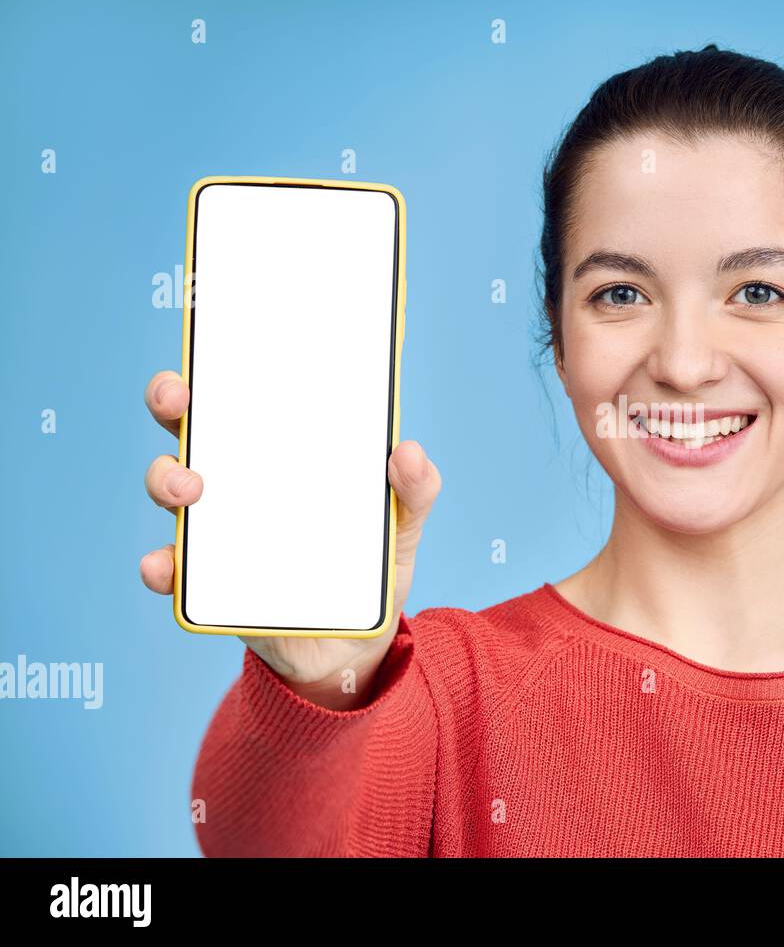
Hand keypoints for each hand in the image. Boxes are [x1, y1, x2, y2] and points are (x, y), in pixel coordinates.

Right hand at [139, 369, 440, 706]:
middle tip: (182, 403)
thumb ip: (414, 488)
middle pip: (188, 427)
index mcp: (281, 453)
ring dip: (165, 478)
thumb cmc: (368, 563)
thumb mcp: (401, 521)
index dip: (219, 364)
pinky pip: (171, 569)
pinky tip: (167, 565)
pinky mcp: (207, 584)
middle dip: (172, 402)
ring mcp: (216, 529)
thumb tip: (407, 450)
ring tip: (189, 488)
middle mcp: (237, 482)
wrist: (355, 643)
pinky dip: (162, 565)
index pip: (241, 396)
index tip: (213, 347)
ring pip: (170, 488)